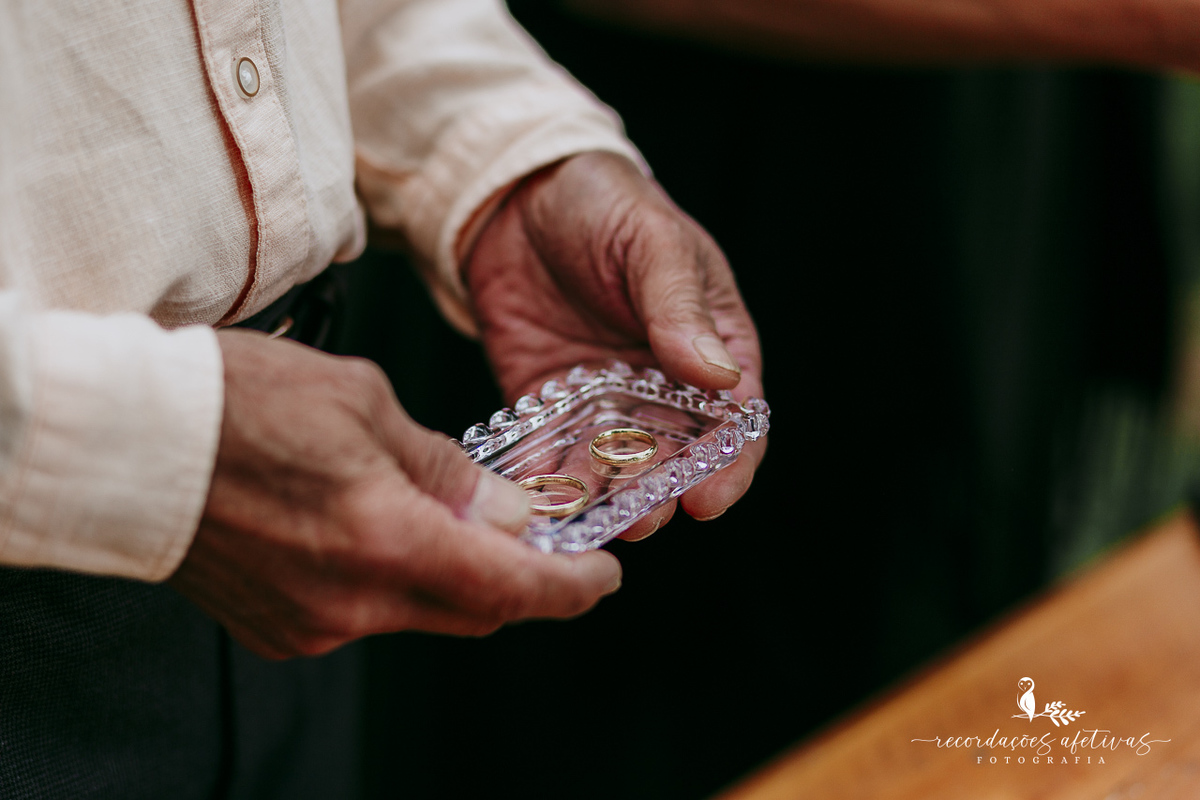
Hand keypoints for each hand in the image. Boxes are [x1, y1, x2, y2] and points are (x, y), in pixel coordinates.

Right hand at [170, 329, 621, 658]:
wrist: (126, 443)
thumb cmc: (236, 401)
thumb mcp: (364, 402)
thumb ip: (447, 468)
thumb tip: (506, 512)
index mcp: (385, 538)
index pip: (511, 587)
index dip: (571, 587)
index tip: (602, 575)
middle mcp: (352, 601)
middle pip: (474, 609)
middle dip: (519, 580)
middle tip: (540, 539)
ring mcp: (312, 624)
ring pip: (420, 611)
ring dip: (452, 572)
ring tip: (446, 513)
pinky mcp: (280, 630)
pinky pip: (367, 614)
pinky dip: (396, 579)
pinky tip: (381, 529)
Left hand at [465, 151, 764, 529]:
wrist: (516, 193)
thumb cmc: (603, 204)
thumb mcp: (653, 243)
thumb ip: (681, 308)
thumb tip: (720, 376)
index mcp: (714, 348)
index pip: (736, 424)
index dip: (728, 467)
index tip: (709, 499)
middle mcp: (663, 386)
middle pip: (673, 458)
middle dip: (660, 492)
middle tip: (640, 517)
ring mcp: (604, 400)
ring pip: (613, 465)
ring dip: (605, 494)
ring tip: (588, 512)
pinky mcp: (547, 403)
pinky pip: (550, 451)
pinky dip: (546, 476)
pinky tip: (537, 495)